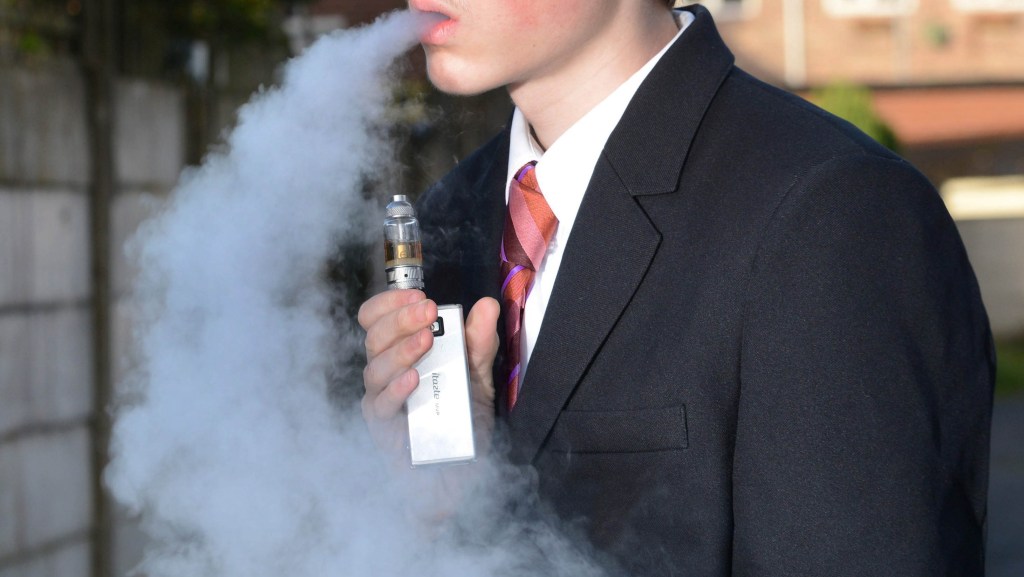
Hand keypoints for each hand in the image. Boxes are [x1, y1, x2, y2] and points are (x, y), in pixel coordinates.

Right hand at [358, 290, 499, 465]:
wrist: (463, 470)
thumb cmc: (463, 419)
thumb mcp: (478, 375)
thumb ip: (480, 342)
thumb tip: (487, 305)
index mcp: (400, 351)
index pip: (377, 319)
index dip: (391, 303)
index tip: (419, 295)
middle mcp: (384, 372)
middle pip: (374, 337)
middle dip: (401, 319)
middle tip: (428, 311)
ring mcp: (380, 401)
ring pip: (374, 368)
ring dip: (400, 350)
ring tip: (426, 340)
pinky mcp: (383, 430)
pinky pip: (380, 407)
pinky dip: (395, 390)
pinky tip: (413, 379)